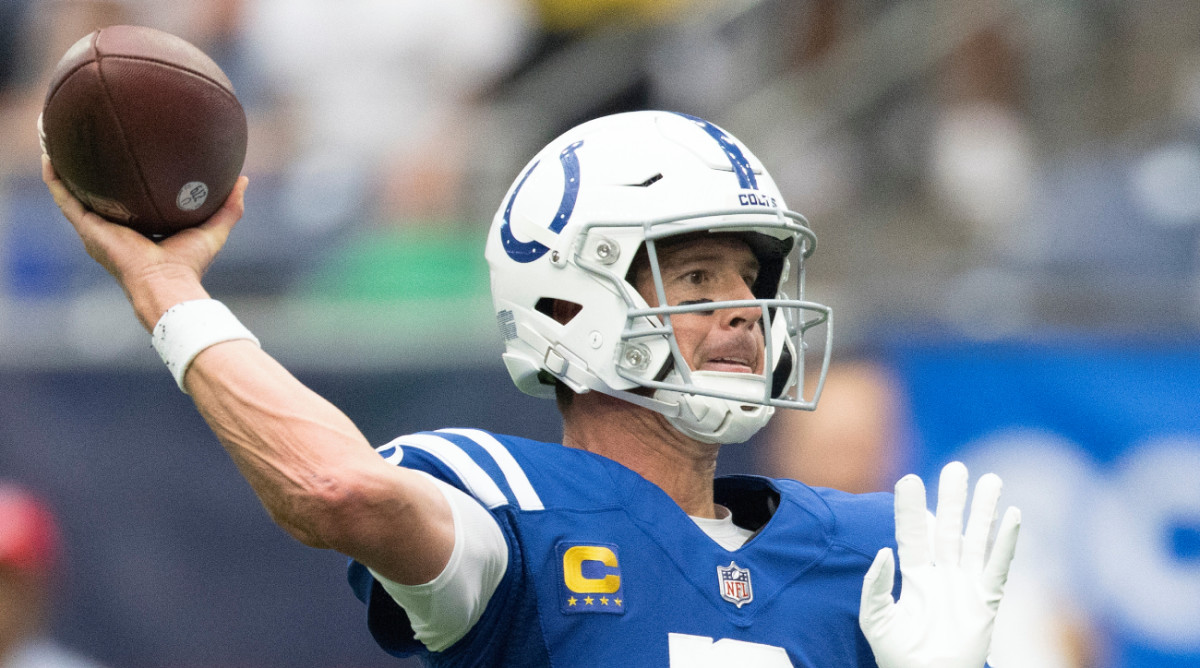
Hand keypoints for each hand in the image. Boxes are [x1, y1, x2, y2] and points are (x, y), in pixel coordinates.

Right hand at [41, 153, 247, 329]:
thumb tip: (242, 180)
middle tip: (90, 141)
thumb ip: (229, 207)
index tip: (128, 156)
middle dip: (91, 172)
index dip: (126, 181)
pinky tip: (50, 156)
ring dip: (65, 169)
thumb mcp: (213, 229)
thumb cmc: (189, 264)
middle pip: (99, 195)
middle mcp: (114, 228)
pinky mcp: (87, 228)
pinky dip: (55, 179)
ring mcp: (97, 228)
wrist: (166, 283)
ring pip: (75, 194)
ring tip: (60, 141)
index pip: (130, 201)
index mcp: (140, 228)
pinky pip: (65, 199)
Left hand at [859, 462, 1019, 667]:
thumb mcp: (875, 619)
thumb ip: (875, 585)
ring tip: (990, 479)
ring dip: (983, 511)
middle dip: (952, 498)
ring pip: (976, 540)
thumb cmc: (898, 655)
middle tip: (956, 468)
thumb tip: (884, 551)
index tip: (909, 479)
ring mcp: (966, 585)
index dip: (911, 508)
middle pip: (949, 528)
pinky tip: (1012, 516)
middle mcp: (942, 574)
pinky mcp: (987, 601)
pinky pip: (998, 567)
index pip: (912, 533)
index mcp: (914, 576)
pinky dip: (1006, 542)